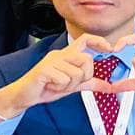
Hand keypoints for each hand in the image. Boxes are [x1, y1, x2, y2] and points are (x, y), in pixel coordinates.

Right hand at [0, 34, 114, 118]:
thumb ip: (90, 83)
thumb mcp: (73, 85)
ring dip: (70, 84)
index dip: (99, 41)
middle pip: (86, 59)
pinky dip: (60, 87)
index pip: (85, 39)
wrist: (24, 95)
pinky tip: (51, 86)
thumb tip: (109, 86)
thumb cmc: (46, 86)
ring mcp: (52, 61)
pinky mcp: (44, 70)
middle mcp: (60, 54)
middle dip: (84, 75)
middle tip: (71, 83)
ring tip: (58, 85)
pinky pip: (64, 79)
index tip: (110, 49)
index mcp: (67, 55)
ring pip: (76, 72)